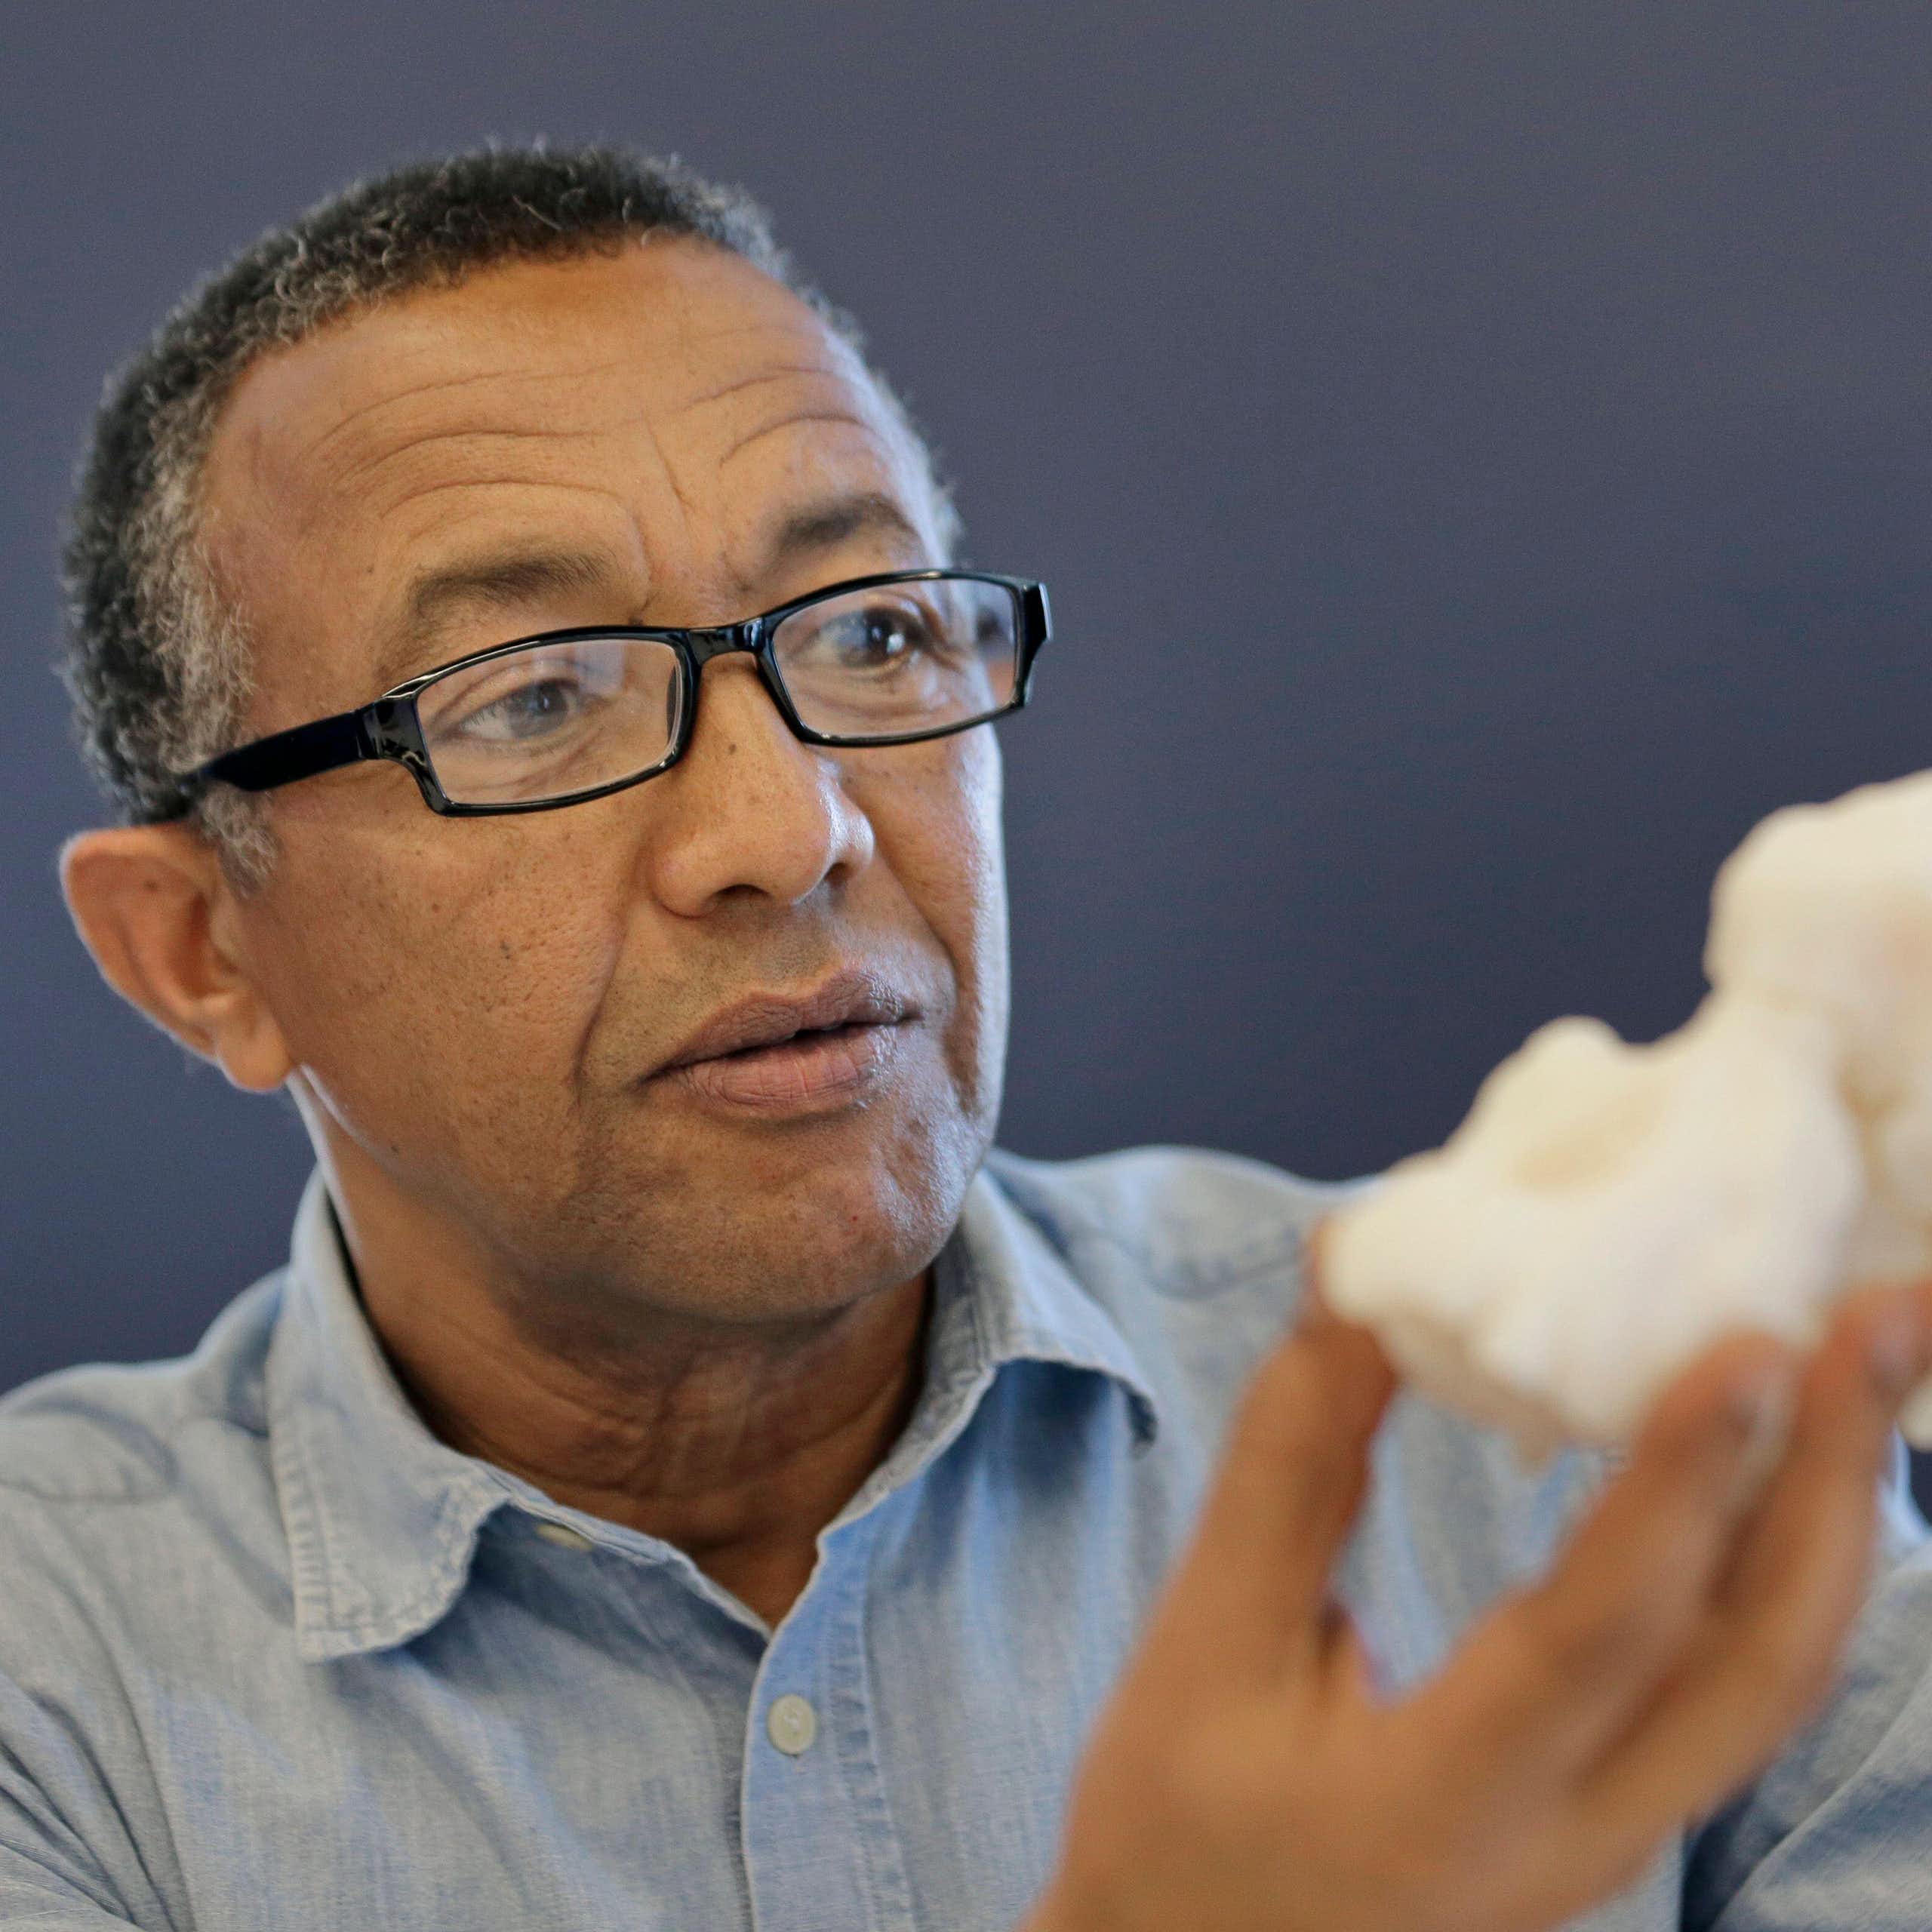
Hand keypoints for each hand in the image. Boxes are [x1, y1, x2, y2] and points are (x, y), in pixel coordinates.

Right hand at [1021, 1228, 1931, 1931]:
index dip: (1680, 1484)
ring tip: (1869, 1359)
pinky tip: (1791, 1463)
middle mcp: (1572, 1839)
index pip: (1597, 1635)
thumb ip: (1288, 1462)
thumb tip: (1358, 1278)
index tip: (1752, 1345)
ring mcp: (1617, 1841)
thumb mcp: (1199, 1646)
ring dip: (1837, 1511)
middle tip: (1882, 1310)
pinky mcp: (1621, 1816)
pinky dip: (1791, 1560)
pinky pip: (1743, 1686)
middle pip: (1757, 1665)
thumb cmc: (1176, 1828)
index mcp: (1443, 1804)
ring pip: (1776, 1682)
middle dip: (1836, 1475)